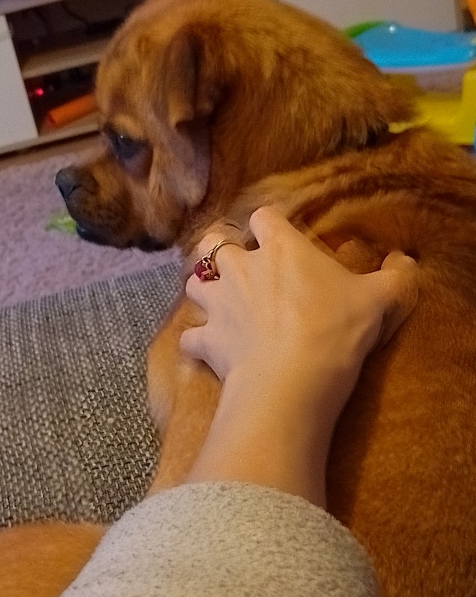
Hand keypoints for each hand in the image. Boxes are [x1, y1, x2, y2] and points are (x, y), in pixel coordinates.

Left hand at [180, 206, 418, 505]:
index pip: (264, 217)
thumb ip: (396, 277)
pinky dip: (196, 343)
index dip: (268, 224)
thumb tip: (407, 261)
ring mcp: (218, 304)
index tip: (277, 236)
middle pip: (214, 244)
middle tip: (235, 266)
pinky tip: (206, 350)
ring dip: (203, 292)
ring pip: (194, 286)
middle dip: (219, 251)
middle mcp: (241, 268)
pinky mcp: (207, 340)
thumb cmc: (336, 329)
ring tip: (217, 304)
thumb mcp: (379, 300)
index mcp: (281, 248)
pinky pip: (189, 338)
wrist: (293, 379)